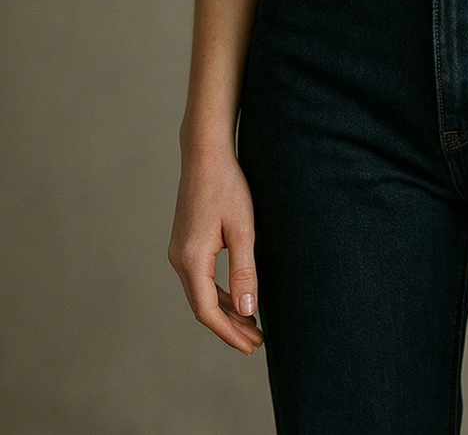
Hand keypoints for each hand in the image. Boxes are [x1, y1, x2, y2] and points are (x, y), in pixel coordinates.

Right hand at [168, 147, 264, 354]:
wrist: (205, 153)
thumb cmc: (227, 186)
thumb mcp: (243, 229)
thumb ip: (244, 270)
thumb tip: (248, 310)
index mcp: (191, 259)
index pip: (208, 311)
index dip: (229, 333)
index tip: (250, 347)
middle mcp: (179, 259)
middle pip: (203, 306)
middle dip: (230, 326)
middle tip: (256, 342)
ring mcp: (179, 251)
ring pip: (202, 293)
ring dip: (226, 310)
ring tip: (251, 325)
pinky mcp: (185, 242)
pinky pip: (201, 278)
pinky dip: (219, 292)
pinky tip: (238, 297)